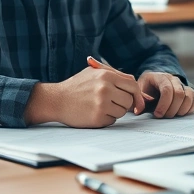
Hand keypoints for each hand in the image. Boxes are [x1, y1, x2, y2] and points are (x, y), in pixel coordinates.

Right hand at [26, 67, 145, 127]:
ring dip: (115, 111)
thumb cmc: (77, 86)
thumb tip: (136, 87)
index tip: (137, 102)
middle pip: (129, 100)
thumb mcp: (94, 73)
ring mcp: (101, 104)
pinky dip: (106, 118)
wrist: (56, 99)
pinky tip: (94, 112)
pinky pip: (112, 120)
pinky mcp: (97, 118)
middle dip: (124, 103)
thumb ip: (115, 75)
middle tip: (112, 102)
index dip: (137, 94)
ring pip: (122, 111)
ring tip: (100, 106)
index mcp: (106, 75)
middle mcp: (105, 88)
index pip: (133, 85)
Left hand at [139, 72, 193, 117]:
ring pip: (188, 96)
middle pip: (179, 94)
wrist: (152, 85)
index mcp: (159, 77)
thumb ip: (138, 101)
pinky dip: (188, 109)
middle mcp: (173, 79)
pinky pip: (193, 99)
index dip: (163, 104)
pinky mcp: (188, 91)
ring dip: (181, 110)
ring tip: (172, 116)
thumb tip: (138, 111)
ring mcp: (182, 84)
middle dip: (172, 109)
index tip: (157, 114)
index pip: (167, 89)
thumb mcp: (138, 92)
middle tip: (164, 117)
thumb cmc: (145, 90)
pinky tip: (179, 113)